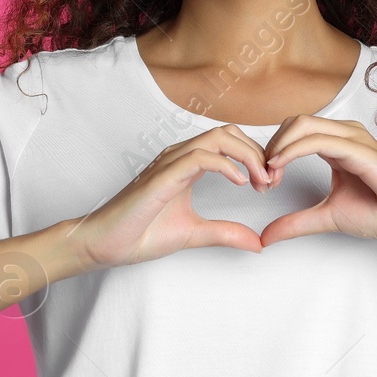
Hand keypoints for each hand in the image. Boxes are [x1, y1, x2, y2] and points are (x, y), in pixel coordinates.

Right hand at [71, 125, 275, 271]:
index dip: (255, 157)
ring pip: (218, 138)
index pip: (229, 142)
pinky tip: (241, 183)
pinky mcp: (162, 177)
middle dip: (257, 152)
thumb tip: (258, 243)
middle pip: (229, 132)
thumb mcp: (194, 233)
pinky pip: (199, 157)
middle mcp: (179, 157)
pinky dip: (226, 165)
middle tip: (270, 181)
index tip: (269, 183)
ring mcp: (170, 163)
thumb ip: (225, 233)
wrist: (105, 244)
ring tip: (260, 181)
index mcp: (186, 165)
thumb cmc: (140, 233)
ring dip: (247, 156)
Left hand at [257, 114, 376, 248]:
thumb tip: (264, 236)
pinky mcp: (361, 150)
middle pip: (294, 123)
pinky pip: (319, 140)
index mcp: (337, 144)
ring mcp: (354, 138)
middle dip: (271, 147)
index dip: (272, 153)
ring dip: (278, 148)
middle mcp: (345, 135)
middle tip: (263, 180)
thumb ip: (295, 222)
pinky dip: (292, 151)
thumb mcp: (326, 216)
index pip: (294, 132)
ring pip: (303, 125)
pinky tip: (280, 167)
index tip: (263, 183)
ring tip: (269, 176)